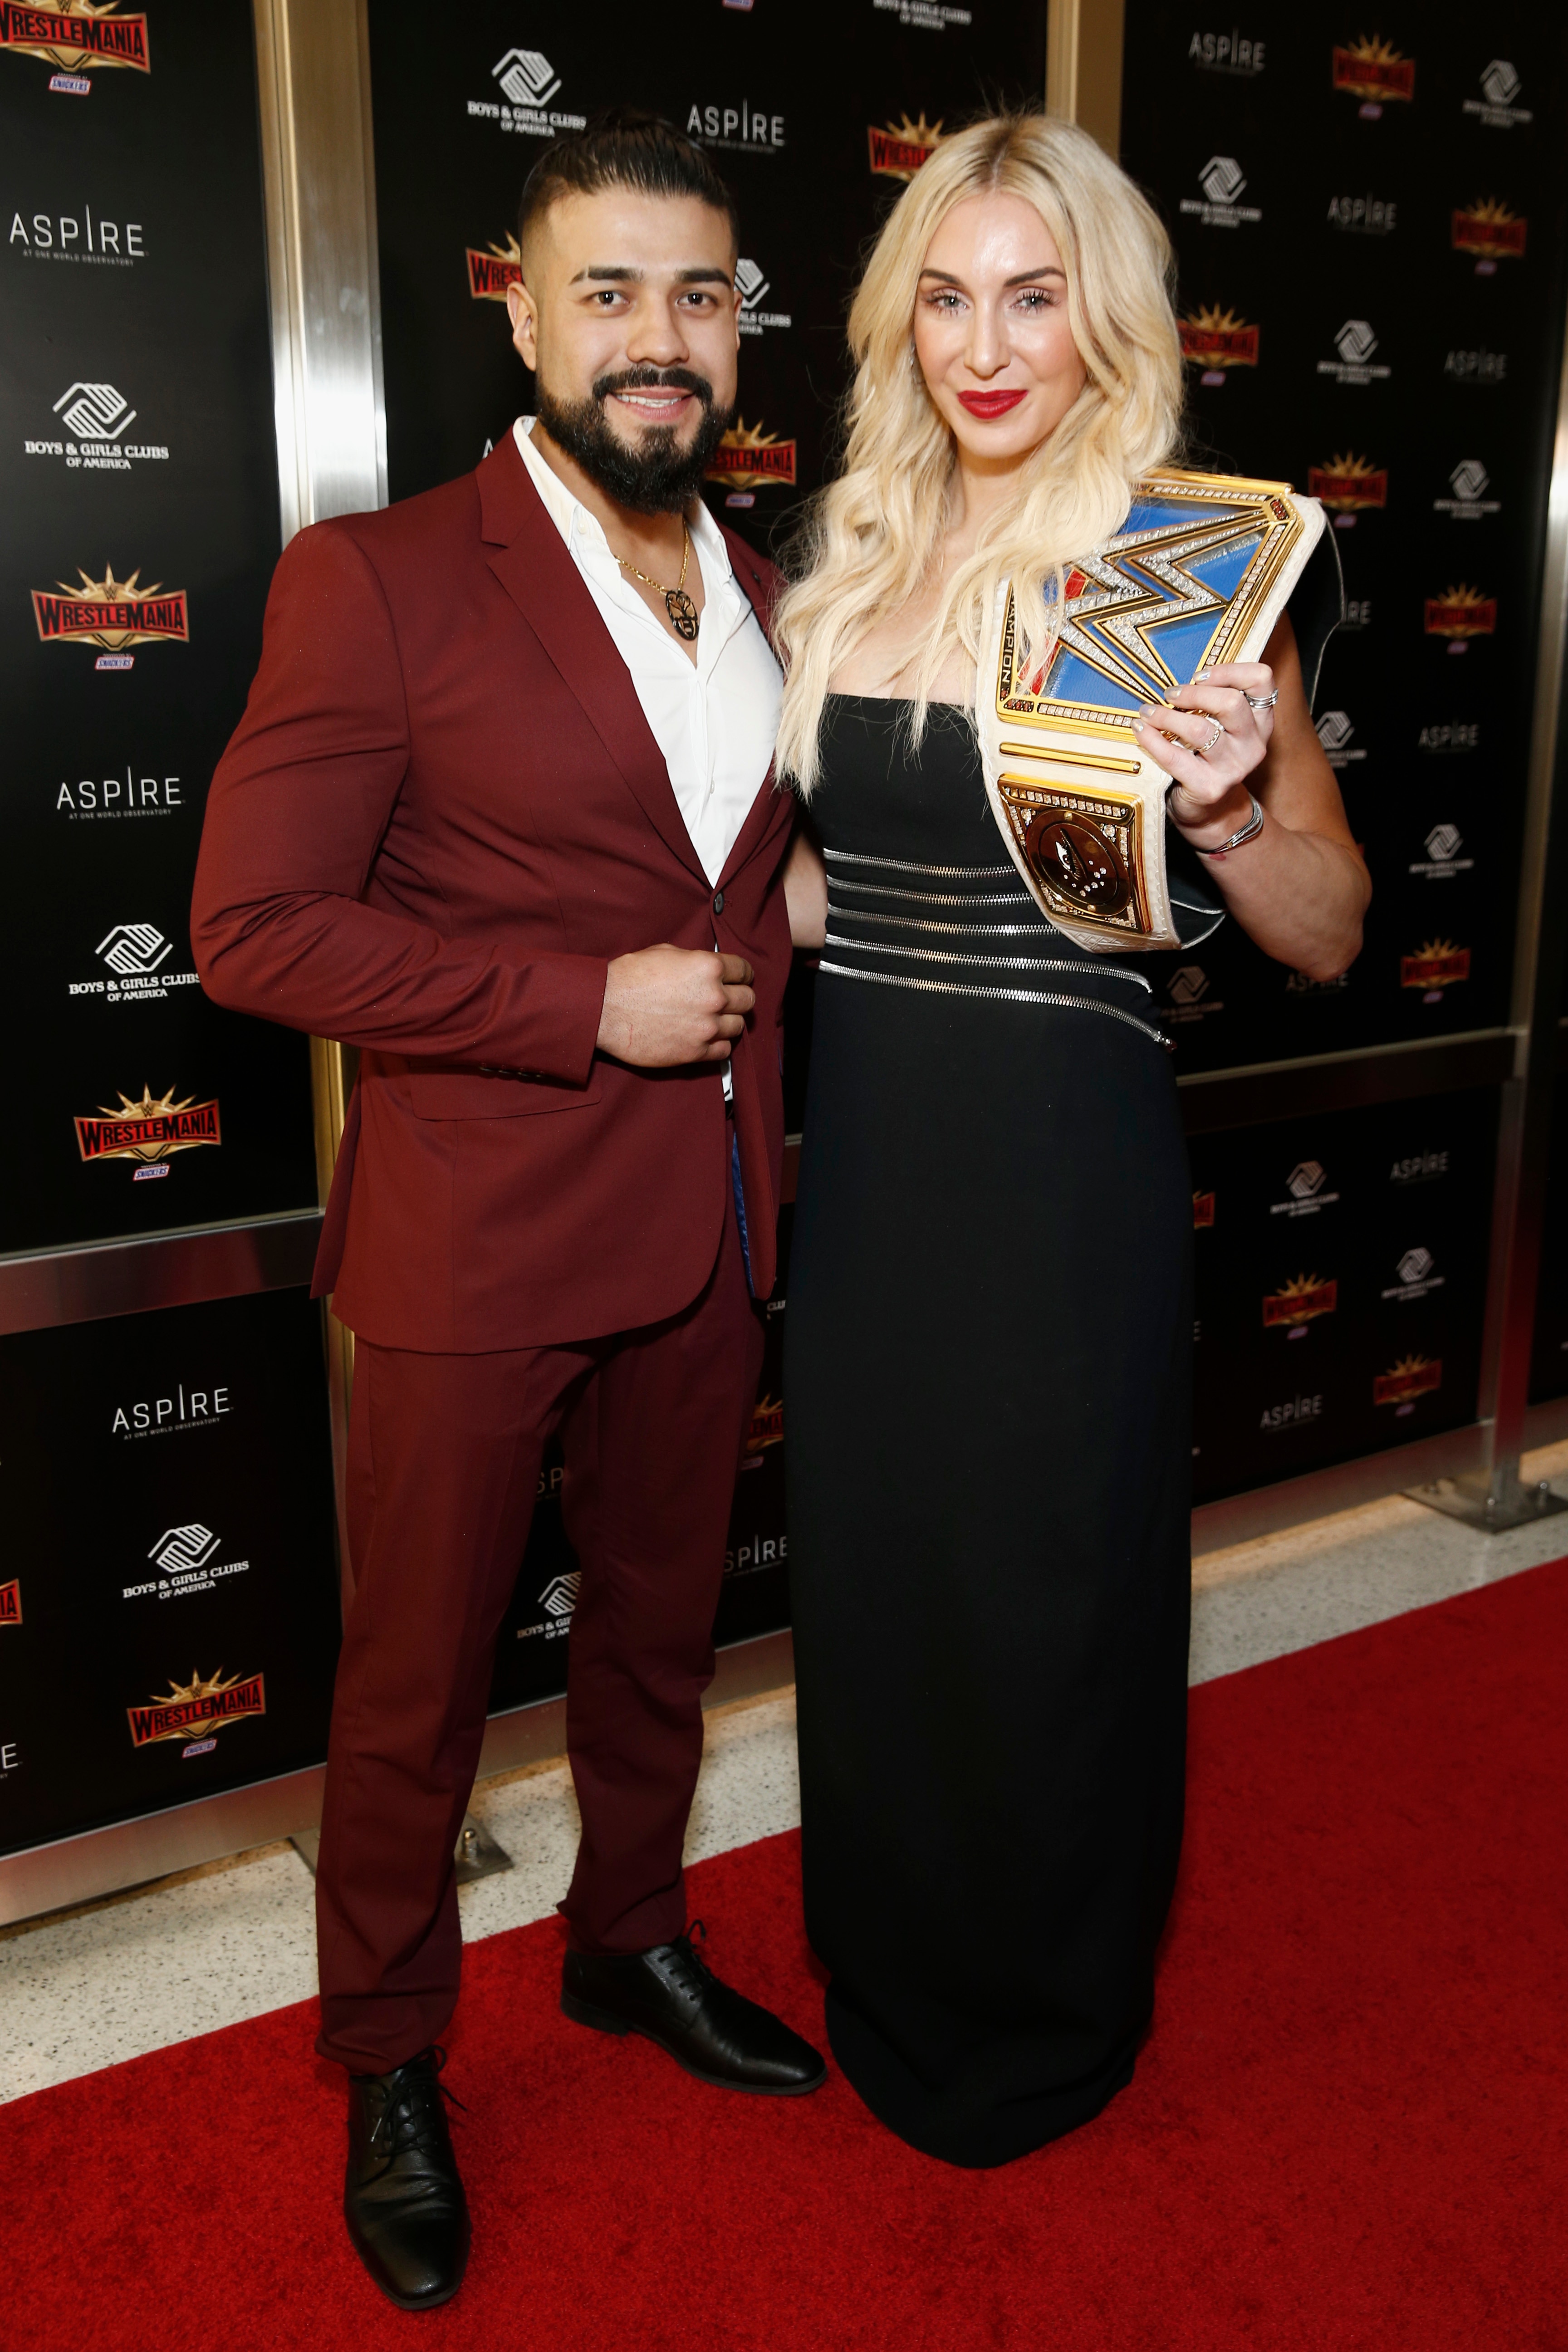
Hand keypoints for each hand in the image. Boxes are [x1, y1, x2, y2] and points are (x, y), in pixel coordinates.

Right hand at [596, 944, 755, 1066]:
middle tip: (727, 999)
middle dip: (738, 997)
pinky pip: (724, 1051)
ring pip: (738, 1026)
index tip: (738, 979)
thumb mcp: (667, 953)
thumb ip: (696, 961)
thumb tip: (709, 969)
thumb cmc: (630, 977)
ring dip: (728, 1022)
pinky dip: (718, 1044)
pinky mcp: (695, 1052)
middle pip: (748, 1000)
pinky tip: (706, 1037)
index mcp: (709, 967)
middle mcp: (714, 997)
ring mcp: (707, 1027)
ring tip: (713, 1019)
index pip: (745, 971)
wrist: (604, 1007)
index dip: (741, 975)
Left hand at [1134, 663, 1275, 851]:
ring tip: (1148, 712)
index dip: (1230, 670)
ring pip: (1201, 729)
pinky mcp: (1208, 787)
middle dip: (1194, 693)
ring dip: (1167, 716)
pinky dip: (1152, 739)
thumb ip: (1215, 703)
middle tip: (1171, 694)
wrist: (1211, 813)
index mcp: (1261, 722)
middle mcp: (1253, 744)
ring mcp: (1233, 768)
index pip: (1261, 680)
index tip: (1200, 675)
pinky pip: (1174, 757)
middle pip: (1231, 702)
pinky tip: (1141, 729)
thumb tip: (1182, 680)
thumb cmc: (1210, 760)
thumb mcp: (1224, 730)